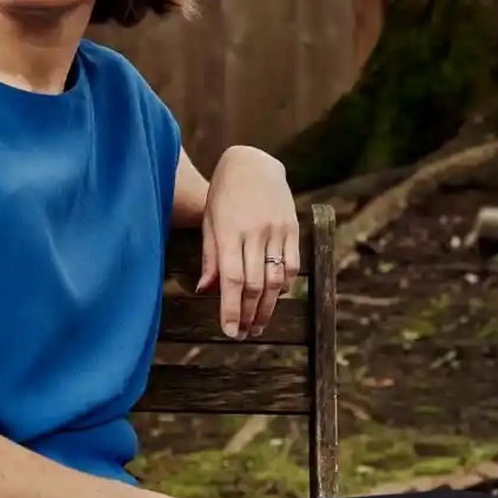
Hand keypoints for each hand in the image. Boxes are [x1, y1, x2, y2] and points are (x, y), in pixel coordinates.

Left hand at [197, 146, 298, 338]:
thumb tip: (205, 290)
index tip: (229, 332)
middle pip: (255, 285)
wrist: (252, 163)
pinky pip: (292, 265)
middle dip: (249, 314)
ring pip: (276, 280)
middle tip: (243, 333)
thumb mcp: (209, 221)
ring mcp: (277, 230)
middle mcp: (255, 233)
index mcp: (229, 232)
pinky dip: (285, 286)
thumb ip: (210, 256)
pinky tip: (276, 298)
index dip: (231, 309)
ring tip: (258, 324)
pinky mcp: (293, 228)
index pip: (231, 280)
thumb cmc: (223, 194)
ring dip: (268, 307)